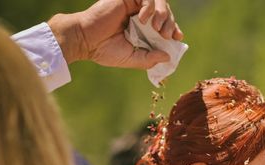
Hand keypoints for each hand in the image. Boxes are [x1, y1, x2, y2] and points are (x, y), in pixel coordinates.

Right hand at [49, 0, 182, 67]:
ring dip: (163, 14)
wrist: (86, 41)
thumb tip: (167, 57)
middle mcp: (140, 16)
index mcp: (143, 30)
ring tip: (156, 28)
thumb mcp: (133, 58)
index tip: (178, 37)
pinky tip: (143, 19)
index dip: (174, 29)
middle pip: (166, 12)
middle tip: (165, 35)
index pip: (165, 25)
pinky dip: (149, 7)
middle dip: (170, 23)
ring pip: (159, 1)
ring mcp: (134, 6)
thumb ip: (150, 58)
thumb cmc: (106, 50)